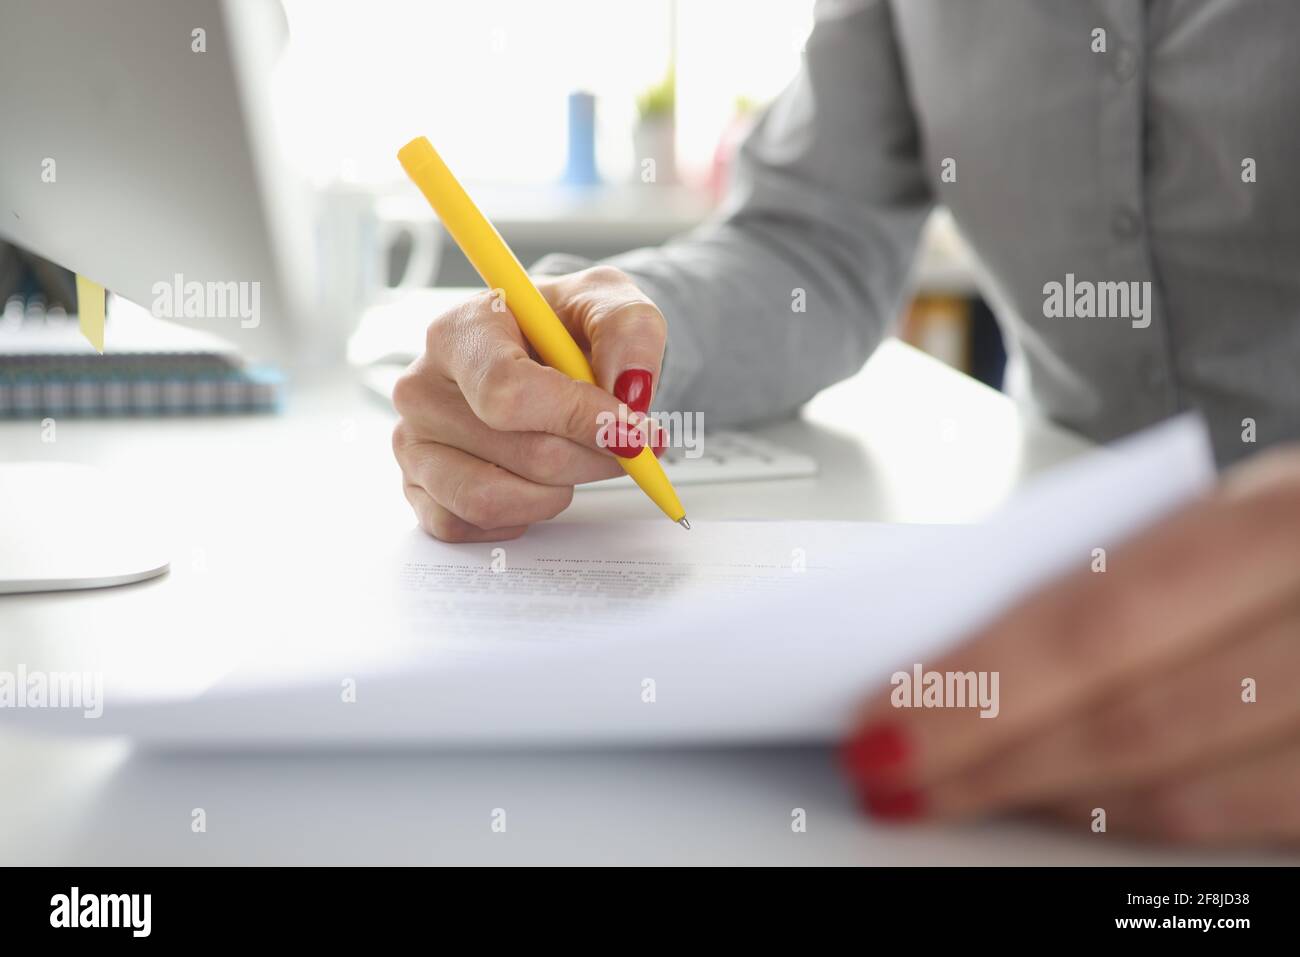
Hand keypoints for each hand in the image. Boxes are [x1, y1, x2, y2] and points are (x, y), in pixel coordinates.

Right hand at [392, 266, 666, 541]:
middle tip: (624, 446)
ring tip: (572, 460)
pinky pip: (467, 526)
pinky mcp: (416, 488)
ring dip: (555, 493)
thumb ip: (629, 330)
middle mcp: (423, 388)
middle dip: (592, 457)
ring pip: (492, 500)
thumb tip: (630, 392)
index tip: (631, 431)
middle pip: (523, 453)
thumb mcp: (608, 301)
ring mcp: (413, 443)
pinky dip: (518, 517)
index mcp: (462, 332)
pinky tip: (534, 485)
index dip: (579, 419)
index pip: (509, 391)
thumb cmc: (563, 327)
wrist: (539, 349)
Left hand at [843, 447, 1299, 845]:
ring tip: (947, 790)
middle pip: (1139, 717)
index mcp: (1279, 520)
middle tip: (892, 773)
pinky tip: (1052, 800)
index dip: (981, 682)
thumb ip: (1101, 574)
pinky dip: (1124, 817)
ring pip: (1180, 788)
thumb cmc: (1267, 529)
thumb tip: (947, 651)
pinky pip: (1232, 824)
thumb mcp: (1199, 510)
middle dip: (990, 757)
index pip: (1104, 615)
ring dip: (1042, 795)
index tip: (880, 721)